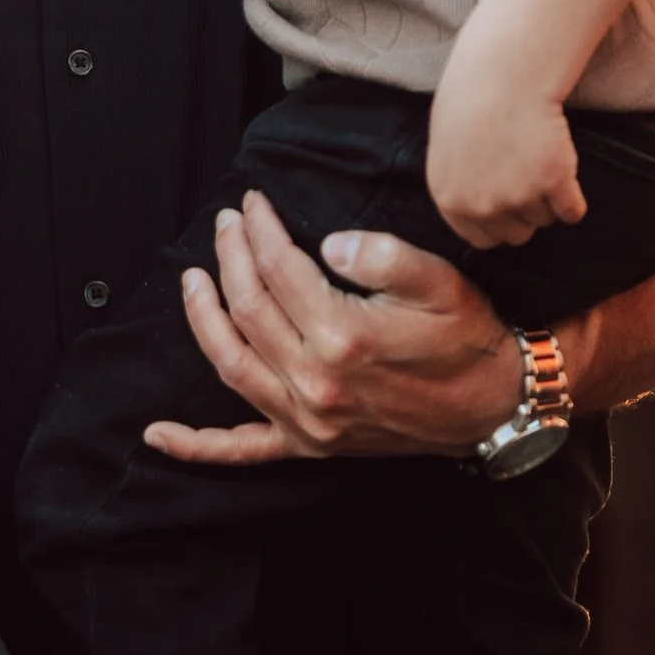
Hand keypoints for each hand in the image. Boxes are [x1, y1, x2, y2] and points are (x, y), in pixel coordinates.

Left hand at [143, 191, 525, 462]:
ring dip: (203, 320)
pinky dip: (198, 446)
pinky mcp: (311, 446)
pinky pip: (244, 451)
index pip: (278, 271)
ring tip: (192, 279)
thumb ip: (381, 254)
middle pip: (247, 311)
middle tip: (225, 223)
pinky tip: (158, 435)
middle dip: (230, 258)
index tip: (250, 203)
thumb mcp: (438, 280)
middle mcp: (316, 384)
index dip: (259, 230)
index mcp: (343, 337)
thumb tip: (329, 244)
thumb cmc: (468, 337)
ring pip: (231, 366)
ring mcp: (309, 422)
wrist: (497, 404)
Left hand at [426, 67, 587, 249]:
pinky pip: (572, 211)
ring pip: (544, 218)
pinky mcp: (554, 182)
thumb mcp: (448, 150)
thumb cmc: (472, 100)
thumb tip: (478, 214)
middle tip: (526, 176)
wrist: (503, 70)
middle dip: (525, 212)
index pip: (481, 239)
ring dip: (547, 196)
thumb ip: (461, 188)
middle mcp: (482, 204)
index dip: (498, 224)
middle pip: (517, 235)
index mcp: (450, 198)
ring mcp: (518, 195)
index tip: (508, 206)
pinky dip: (574, 198)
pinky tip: (563, 167)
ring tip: (536, 155)